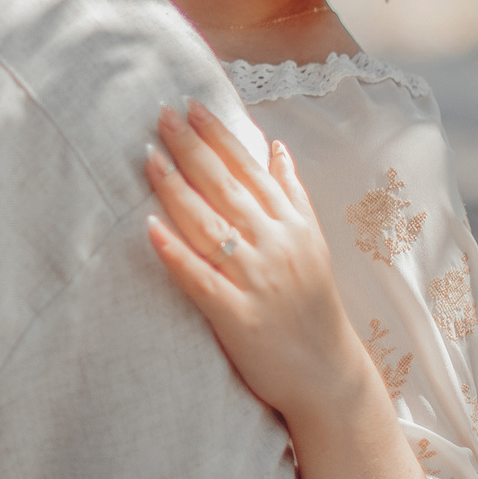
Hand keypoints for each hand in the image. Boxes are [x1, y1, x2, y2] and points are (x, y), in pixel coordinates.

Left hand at [145, 101, 362, 423]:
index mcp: (293, 224)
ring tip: (148, 157)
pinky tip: (150, 229)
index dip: (219, 135)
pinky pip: (200, 280)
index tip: (191, 105)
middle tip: (161, 113)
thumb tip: (276, 147)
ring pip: (211, 225)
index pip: (250, 168)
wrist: (328, 373)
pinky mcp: (239, 317)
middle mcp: (277, 245)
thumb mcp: (312, 242)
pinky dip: (175, 253)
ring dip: (177, 189)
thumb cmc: (313, 304)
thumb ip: (291, 193)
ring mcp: (258, 280)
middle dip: (192, 147)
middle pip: (227, 187)